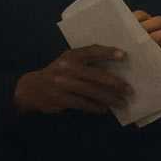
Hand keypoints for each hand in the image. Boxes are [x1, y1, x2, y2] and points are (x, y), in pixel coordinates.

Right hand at [13, 44, 131, 115]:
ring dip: (109, 99)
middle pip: (95, 75)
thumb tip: (114, 69)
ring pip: (91, 91)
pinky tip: (103, 109)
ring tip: (121, 103)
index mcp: (71, 55)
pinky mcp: (61, 99)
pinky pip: (82, 104)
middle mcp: (67, 68)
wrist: (31, 88)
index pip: (92, 51)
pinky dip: (95, 107)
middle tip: (129, 90)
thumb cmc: (57, 73)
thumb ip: (85, 63)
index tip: (124, 56)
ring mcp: (63, 84)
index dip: (108, 52)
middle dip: (114, 83)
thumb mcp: (68, 62)